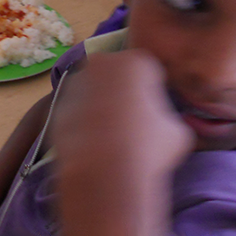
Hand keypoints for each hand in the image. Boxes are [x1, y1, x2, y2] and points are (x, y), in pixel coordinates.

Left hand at [53, 49, 193, 189]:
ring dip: (100, 104)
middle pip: (116, 74)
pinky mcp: (57, 107)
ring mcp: (74, 85)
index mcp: (134, 62)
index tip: (154, 110)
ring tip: (112, 136)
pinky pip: (76, 111)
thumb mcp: (178, 131)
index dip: (153, 90)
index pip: (148, 70)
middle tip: (133, 120)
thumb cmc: (148, 147)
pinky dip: (83, 121)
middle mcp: (100, 65)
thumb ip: (170, 118)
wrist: (104, 173)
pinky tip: (93, 144)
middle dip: (123, 91)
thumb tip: (164, 124)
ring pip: (93, 90)